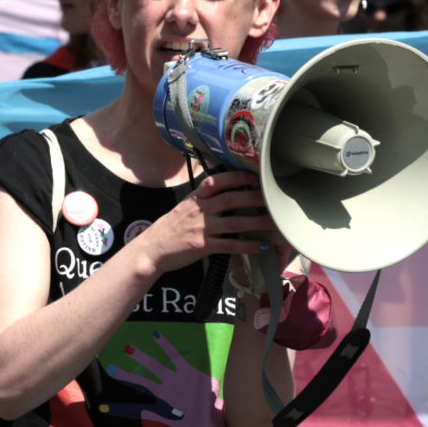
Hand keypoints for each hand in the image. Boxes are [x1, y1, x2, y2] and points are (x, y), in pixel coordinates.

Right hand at [132, 170, 271, 273]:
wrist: (152, 249)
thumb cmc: (171, 228)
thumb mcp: (185, 207)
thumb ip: (204, 199)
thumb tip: (228, 190)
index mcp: (195, 198)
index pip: (217, 182)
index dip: (237, 177)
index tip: (254, 177)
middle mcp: (199, 210)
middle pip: (231, 199)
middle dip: (255, 197)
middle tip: (273, 198)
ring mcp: (201, 228)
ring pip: (235, 222)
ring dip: (258, 222)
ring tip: (275, 223)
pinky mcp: (202, 246)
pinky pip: (229, 245)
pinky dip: (247, 246)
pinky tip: (260, 246)